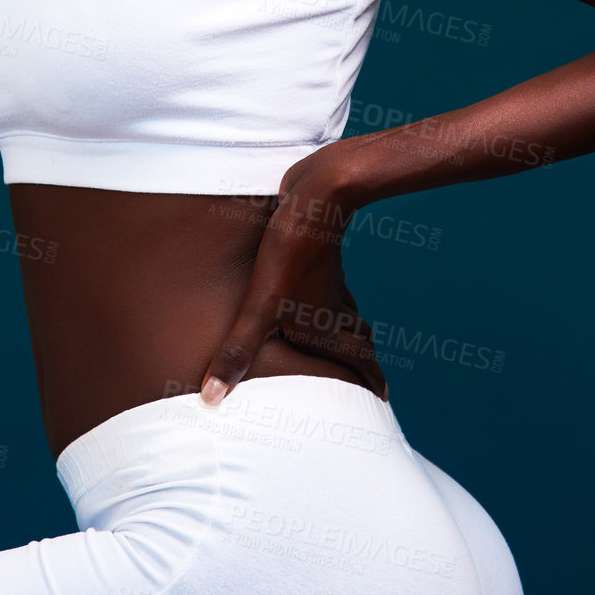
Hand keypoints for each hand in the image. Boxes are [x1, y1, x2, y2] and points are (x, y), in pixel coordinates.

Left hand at [198, 145, 378, 404]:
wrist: (316, 194)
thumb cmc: (290, 253)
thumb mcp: (260, 307)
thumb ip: (238, 352)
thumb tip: (211, 399)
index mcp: (327, 327)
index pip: (360, 362)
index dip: (372, 383)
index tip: (383, 400)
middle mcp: (335, 307)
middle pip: (359, 340)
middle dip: (365, 364)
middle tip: (372, 381)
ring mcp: (330, 281)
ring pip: (348, 313)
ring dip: (351, 332)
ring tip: (347, 344)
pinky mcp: (319, 257)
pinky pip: (334, 288)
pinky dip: (334, 301)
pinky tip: (321, 294)